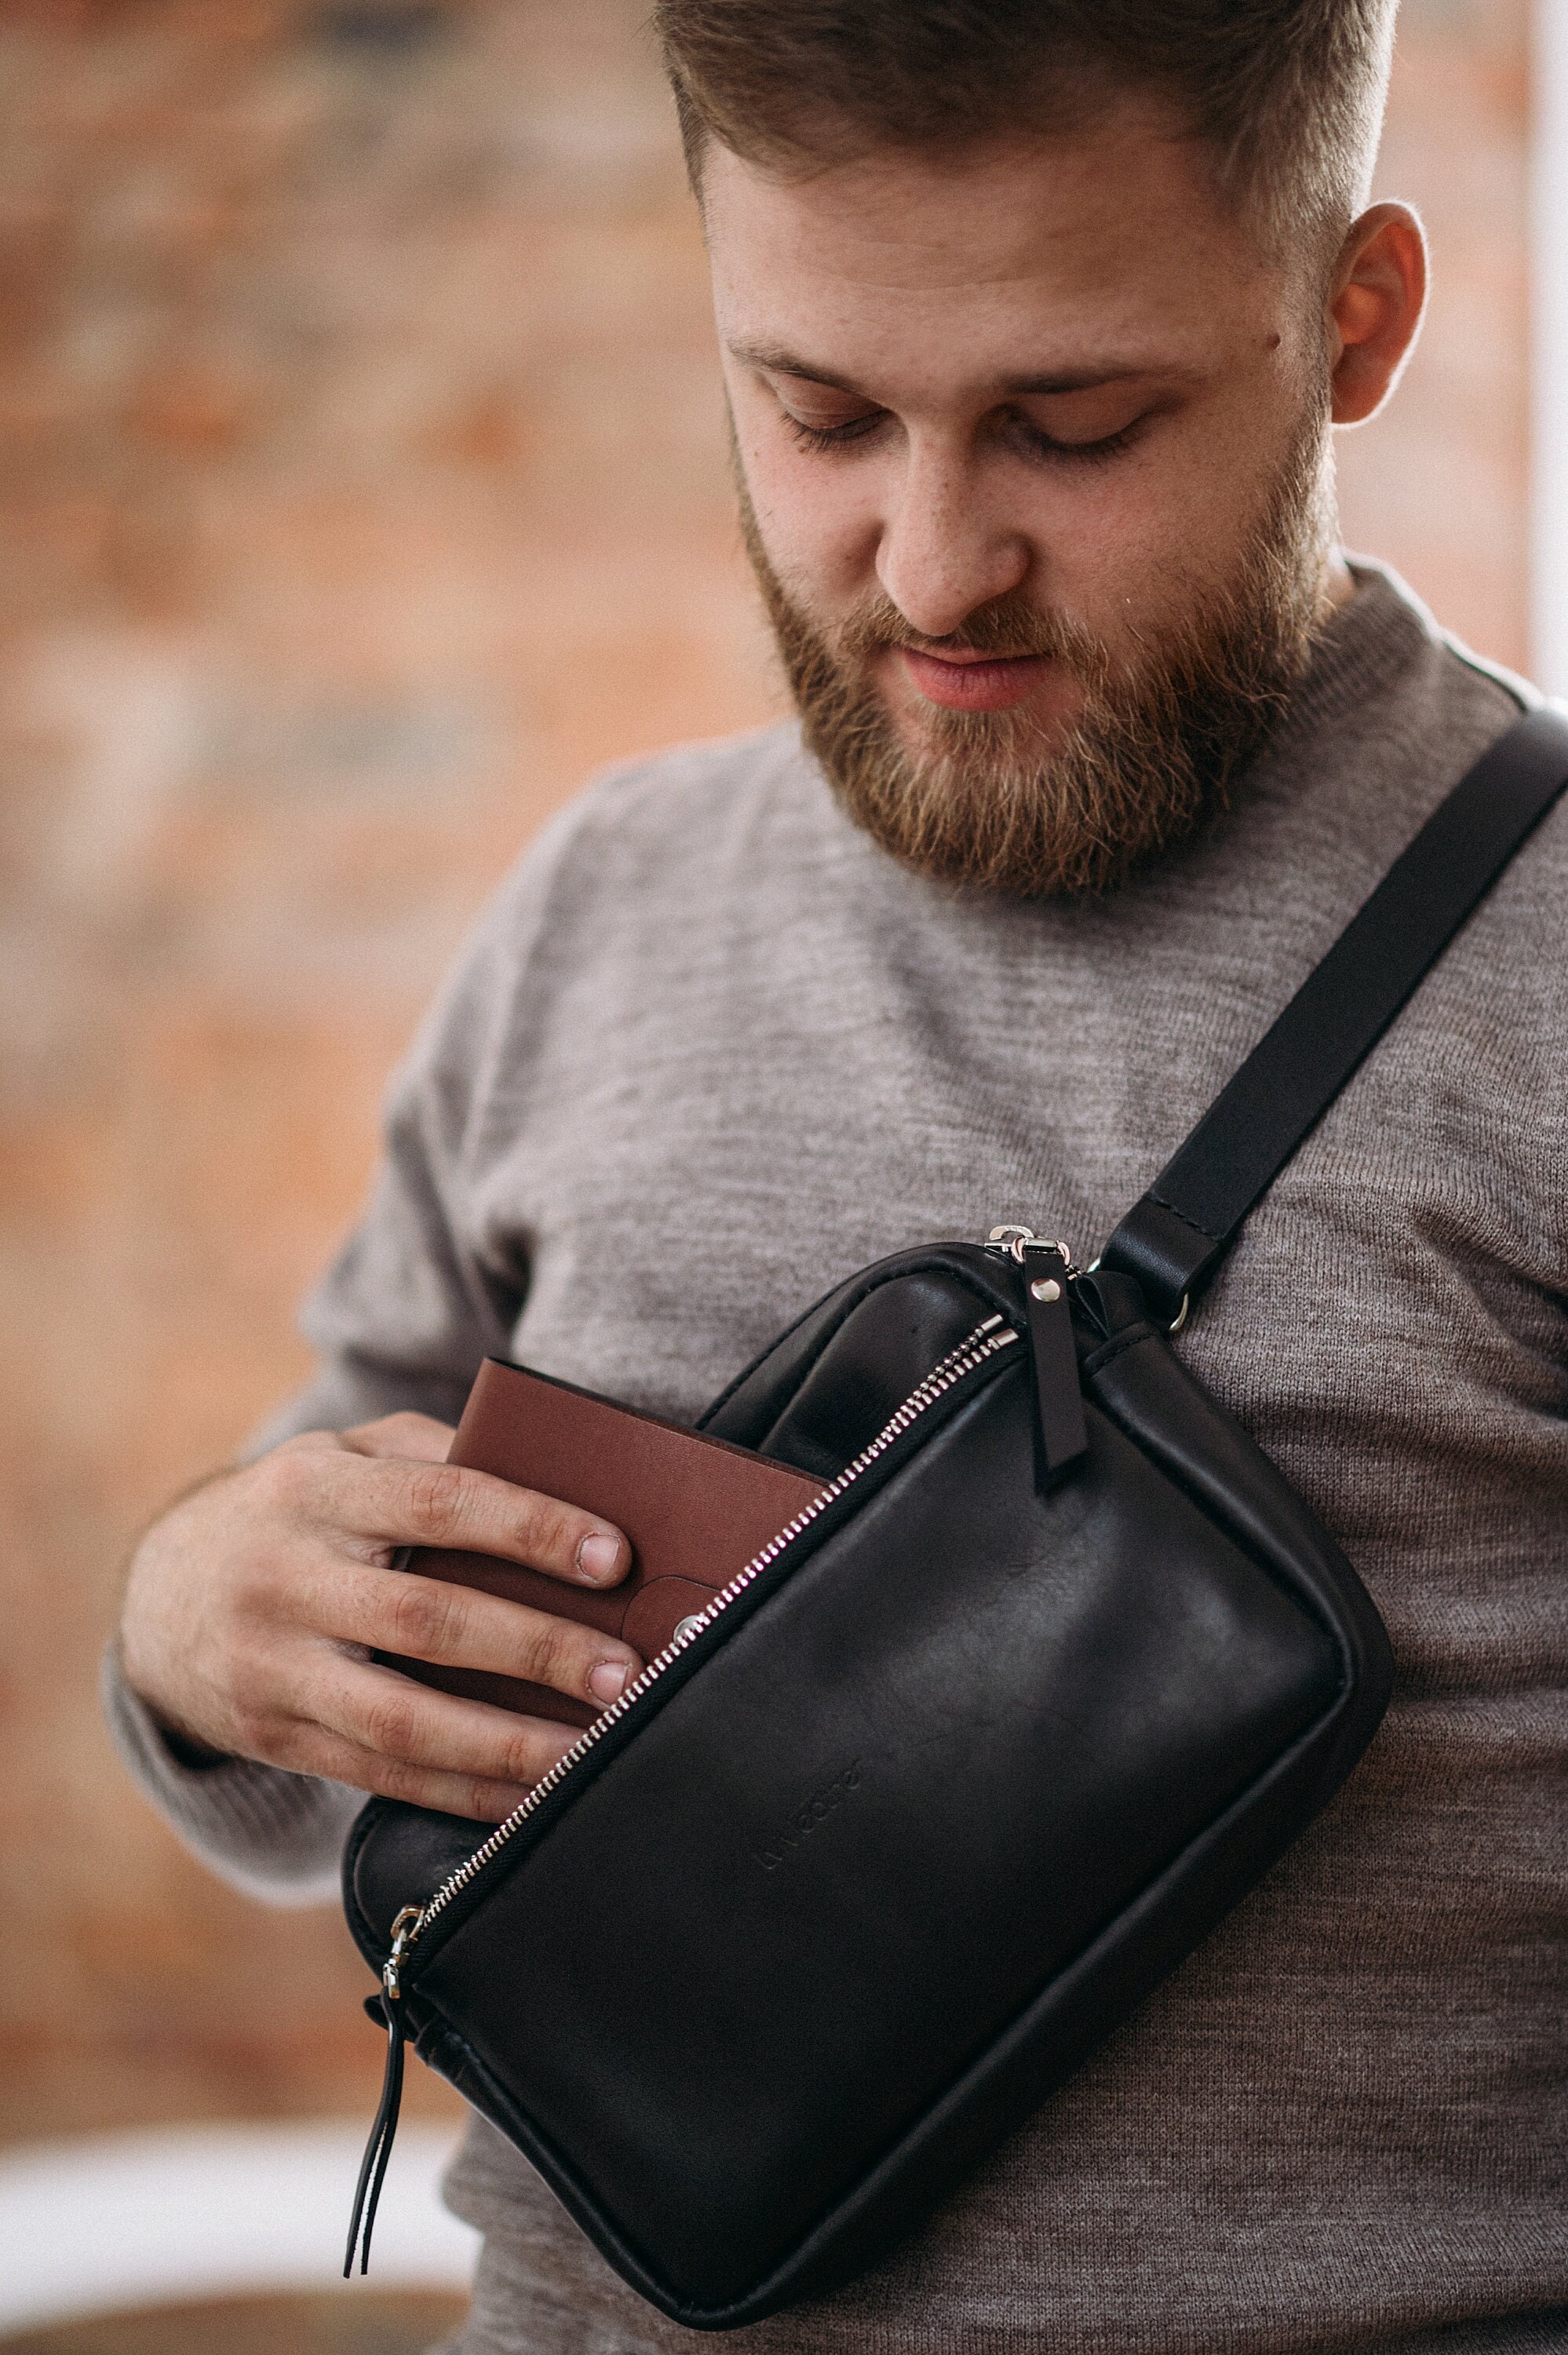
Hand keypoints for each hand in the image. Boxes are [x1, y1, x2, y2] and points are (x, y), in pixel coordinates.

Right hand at [117, 1411, 637, 1819]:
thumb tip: (567, 1487)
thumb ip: (436, 1454)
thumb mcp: (344, 1454)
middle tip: (624, 1670)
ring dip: (508, 1744)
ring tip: (590, 1751)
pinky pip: (380, 1777)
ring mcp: (270, 1667)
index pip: (438, 1500)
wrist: (160, 1593)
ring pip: (401, 1721)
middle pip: (425, 1619)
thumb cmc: (296, 1511)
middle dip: (535, 1649)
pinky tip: (530, 1796)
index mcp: (313, 1487)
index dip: (529, 1528)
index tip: (614, 1557)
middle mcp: (282, 1577)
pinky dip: (462, 1794)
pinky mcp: (273, 1738)